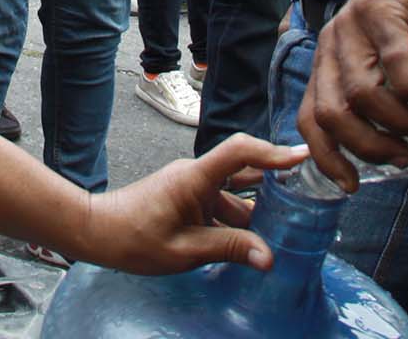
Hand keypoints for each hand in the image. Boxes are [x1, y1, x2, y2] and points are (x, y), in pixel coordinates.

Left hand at [70, 134, 309, 274]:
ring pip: (234, 192)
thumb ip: (228, 249)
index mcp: (195, 178)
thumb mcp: (184, 250)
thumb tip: (269, 257)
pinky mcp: (187, 199)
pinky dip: (239, 218)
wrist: (97, 233)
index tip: (302, 157)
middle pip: (244, 169)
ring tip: (290, 225)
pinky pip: (220, 203)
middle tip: (310, 193)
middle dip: (277, 181)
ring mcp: (192, 186)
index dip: (272, 152)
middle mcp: (196, 175)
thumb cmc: (133, 239)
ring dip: (258, 208)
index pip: (239, 151)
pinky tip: (253, 241)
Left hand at [295, 0, 407, 193]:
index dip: (327, 157)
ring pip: (364, 93)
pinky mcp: (384, 7)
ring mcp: (353, 24)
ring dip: (401, 123)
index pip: (309, 119)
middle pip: (334, 114)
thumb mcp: (380, 53)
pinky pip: (396, 61)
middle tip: (404, 156)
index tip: (353, 184)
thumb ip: (375, 87)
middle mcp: (331, 44)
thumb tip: (387, 144)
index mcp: (325, 61)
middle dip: (370, 147)